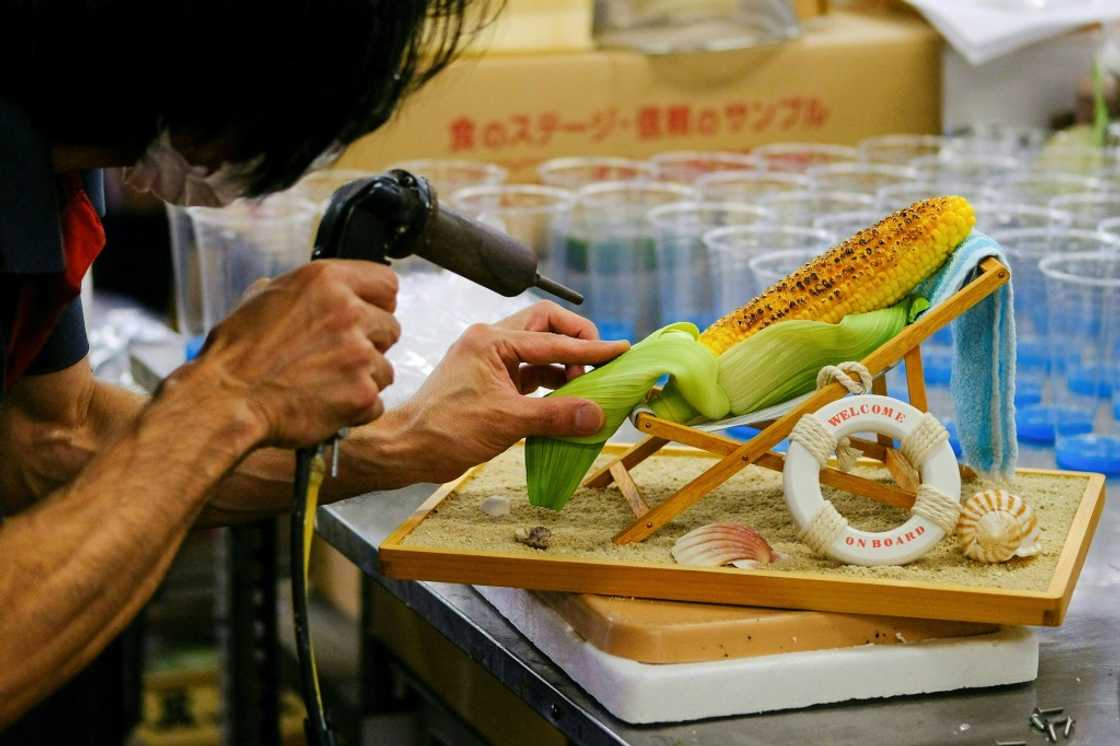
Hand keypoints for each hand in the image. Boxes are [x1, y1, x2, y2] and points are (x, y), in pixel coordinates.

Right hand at [173, 260, 399, 448]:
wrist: (226, 400)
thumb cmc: (237, 353)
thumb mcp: (263, 298)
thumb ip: (303, 292)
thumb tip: (319, 292)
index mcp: (327, 281)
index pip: (387, 284)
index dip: (377, 303)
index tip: (367, 316)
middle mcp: (349, 312)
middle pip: (391, 328)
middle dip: (370, 344)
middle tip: (337, 358)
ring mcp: (359, 354)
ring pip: (385, 369)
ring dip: (362, 379)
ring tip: (324, 384)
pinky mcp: (362, 393)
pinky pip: (376, 402)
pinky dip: (355, 409)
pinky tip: (325, 404)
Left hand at [385, 301, 628, 483]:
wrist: (407, 448)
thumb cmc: (445, 430)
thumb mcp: (507, 422)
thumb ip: (556, 415)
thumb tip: (596, 414)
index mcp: (492, 341)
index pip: (552, 339)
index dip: (590, 349)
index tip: (620, 351)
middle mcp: (491, 342)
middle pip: (546, 325)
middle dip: (576, 341)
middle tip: (601, 363)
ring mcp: (489, 361)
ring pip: (538, 350)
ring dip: (564, 365)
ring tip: (586, 388)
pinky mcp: (489, 381)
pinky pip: (529, 373)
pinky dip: (550, 383)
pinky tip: (565, 400)